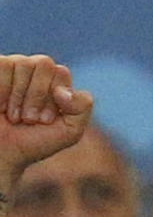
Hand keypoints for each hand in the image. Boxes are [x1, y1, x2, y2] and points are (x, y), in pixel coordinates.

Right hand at [0, 55, 92, 189]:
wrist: (3, 153)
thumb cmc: (34, 142)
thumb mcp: (70, 132)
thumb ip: (81, 109)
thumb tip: (62, 90)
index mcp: (54, 82)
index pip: (61, 73)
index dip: (53, 98)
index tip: (45, 121)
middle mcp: (34, 70)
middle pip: (44, 63)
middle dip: (38, 96)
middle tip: (29, 119)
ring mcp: (12, 66)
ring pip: (23, 62)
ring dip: (18, 96)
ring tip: (13, 116)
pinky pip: (4, 65)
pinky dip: (3, 91)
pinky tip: (0, 107)